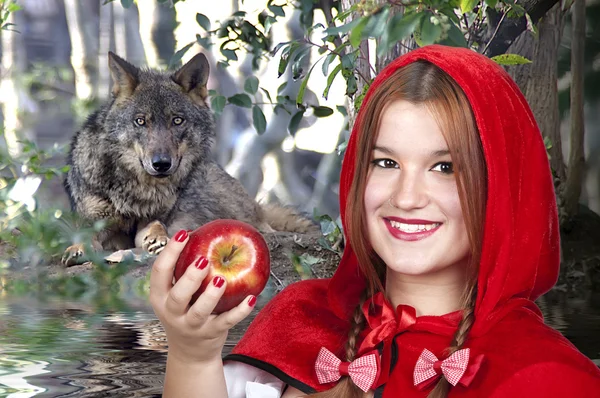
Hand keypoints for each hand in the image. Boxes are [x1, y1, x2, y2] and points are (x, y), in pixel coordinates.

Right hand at [149, 229, 256, 363]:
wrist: (189, 353)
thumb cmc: (184, 311)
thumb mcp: (175, 294)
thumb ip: (183, 271)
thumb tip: (202, 235)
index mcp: (160, 296)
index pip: (160, 272)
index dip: (170, 252)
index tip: (184, 233)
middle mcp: (172, 312)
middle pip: (178, 295)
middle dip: (190, 278)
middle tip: (203, 260)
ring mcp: (191, 325)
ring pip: (199, 311)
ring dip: (211, 296)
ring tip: (222, 280)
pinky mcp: (211, 333)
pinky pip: (227, 321)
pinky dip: (240, 311)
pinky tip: (252, 297)